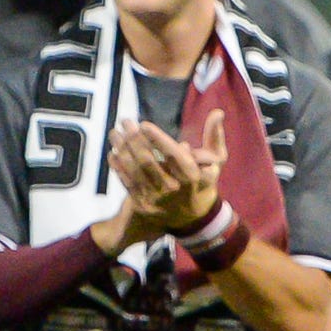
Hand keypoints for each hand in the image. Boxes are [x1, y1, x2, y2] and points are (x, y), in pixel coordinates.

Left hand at [110, 111, 226, 238]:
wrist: (193, 217)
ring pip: (134, 171)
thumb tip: (217, 112)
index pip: (173, 155)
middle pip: (148, 162)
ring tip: (115, 132)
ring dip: (122, 149)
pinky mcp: (143, 205)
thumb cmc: (202, 181)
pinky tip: (113, 152)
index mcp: (192, 176)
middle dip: (134, 139)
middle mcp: (174, 189)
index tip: (144, 124)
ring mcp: (157, 199)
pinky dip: (118, 167)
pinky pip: (127, 183)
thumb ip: (215, 137)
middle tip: (126, 122)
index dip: (158, 139)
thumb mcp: (215, 162)